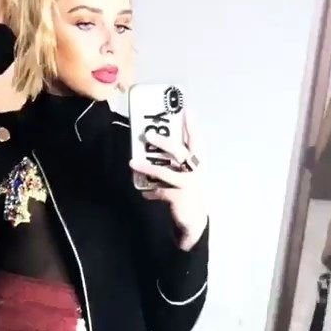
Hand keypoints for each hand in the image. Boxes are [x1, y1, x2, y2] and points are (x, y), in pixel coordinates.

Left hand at [130, 113, 207, 250]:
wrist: (194, 220)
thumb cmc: (187, 191)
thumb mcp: (186, 173)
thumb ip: (176, 160)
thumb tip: (154, 143)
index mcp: (197, 162)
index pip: (196, 140)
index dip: (192, 126)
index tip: (187, 110)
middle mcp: (195, 170)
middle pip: (179, 152)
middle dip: (163, 142)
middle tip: (148, 135)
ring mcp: (187, 184)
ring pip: (165, 172)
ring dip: (147, 167)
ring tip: (132, 163)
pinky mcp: (178, 197)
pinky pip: (159, 191)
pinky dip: (150, 191)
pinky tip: (144, 193)